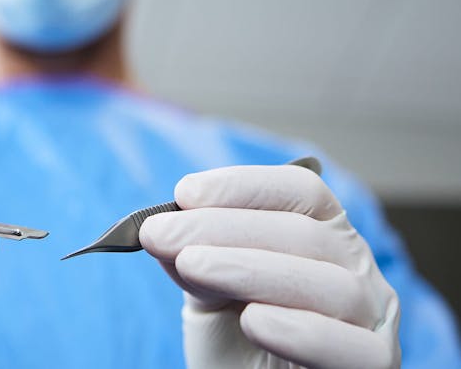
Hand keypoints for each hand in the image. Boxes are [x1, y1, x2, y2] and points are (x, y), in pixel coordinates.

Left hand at [139, 163, 399, 368]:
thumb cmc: (236, 341)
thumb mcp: (207, 290)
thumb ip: (193, 255)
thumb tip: (161, 225)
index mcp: (322, 231)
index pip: (298, 189)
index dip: (242, 186)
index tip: (184, 194)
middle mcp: (355, 265)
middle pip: (303, 232)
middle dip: (221, 228)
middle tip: (160, 233)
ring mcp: (373, 315)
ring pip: (328, 283)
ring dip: (249, 269)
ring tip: (190, 267)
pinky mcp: (376, 362)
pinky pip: (353, 347)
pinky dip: (301, 330)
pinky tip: (253, 320)